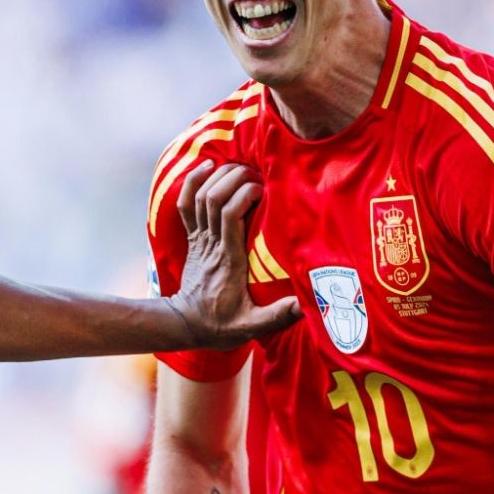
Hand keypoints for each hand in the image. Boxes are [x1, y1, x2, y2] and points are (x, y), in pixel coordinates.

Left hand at [168, 161, 300, 347]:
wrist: (187, 325)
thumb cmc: (222, 325)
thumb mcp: (252, 326)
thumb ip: (278, 315)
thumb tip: (307, 306)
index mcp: (229, 259)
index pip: (230, 216)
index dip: (244, 195)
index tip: (262, 189)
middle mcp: (211, 244)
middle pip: (214, 199)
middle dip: (233, 179)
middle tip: (254, 173)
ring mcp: (199, 239)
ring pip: (200, 198)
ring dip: (217, 177)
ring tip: (238, 167)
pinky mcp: (193, 238)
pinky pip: (186, 204)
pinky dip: (192, 182)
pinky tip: (207, 167)